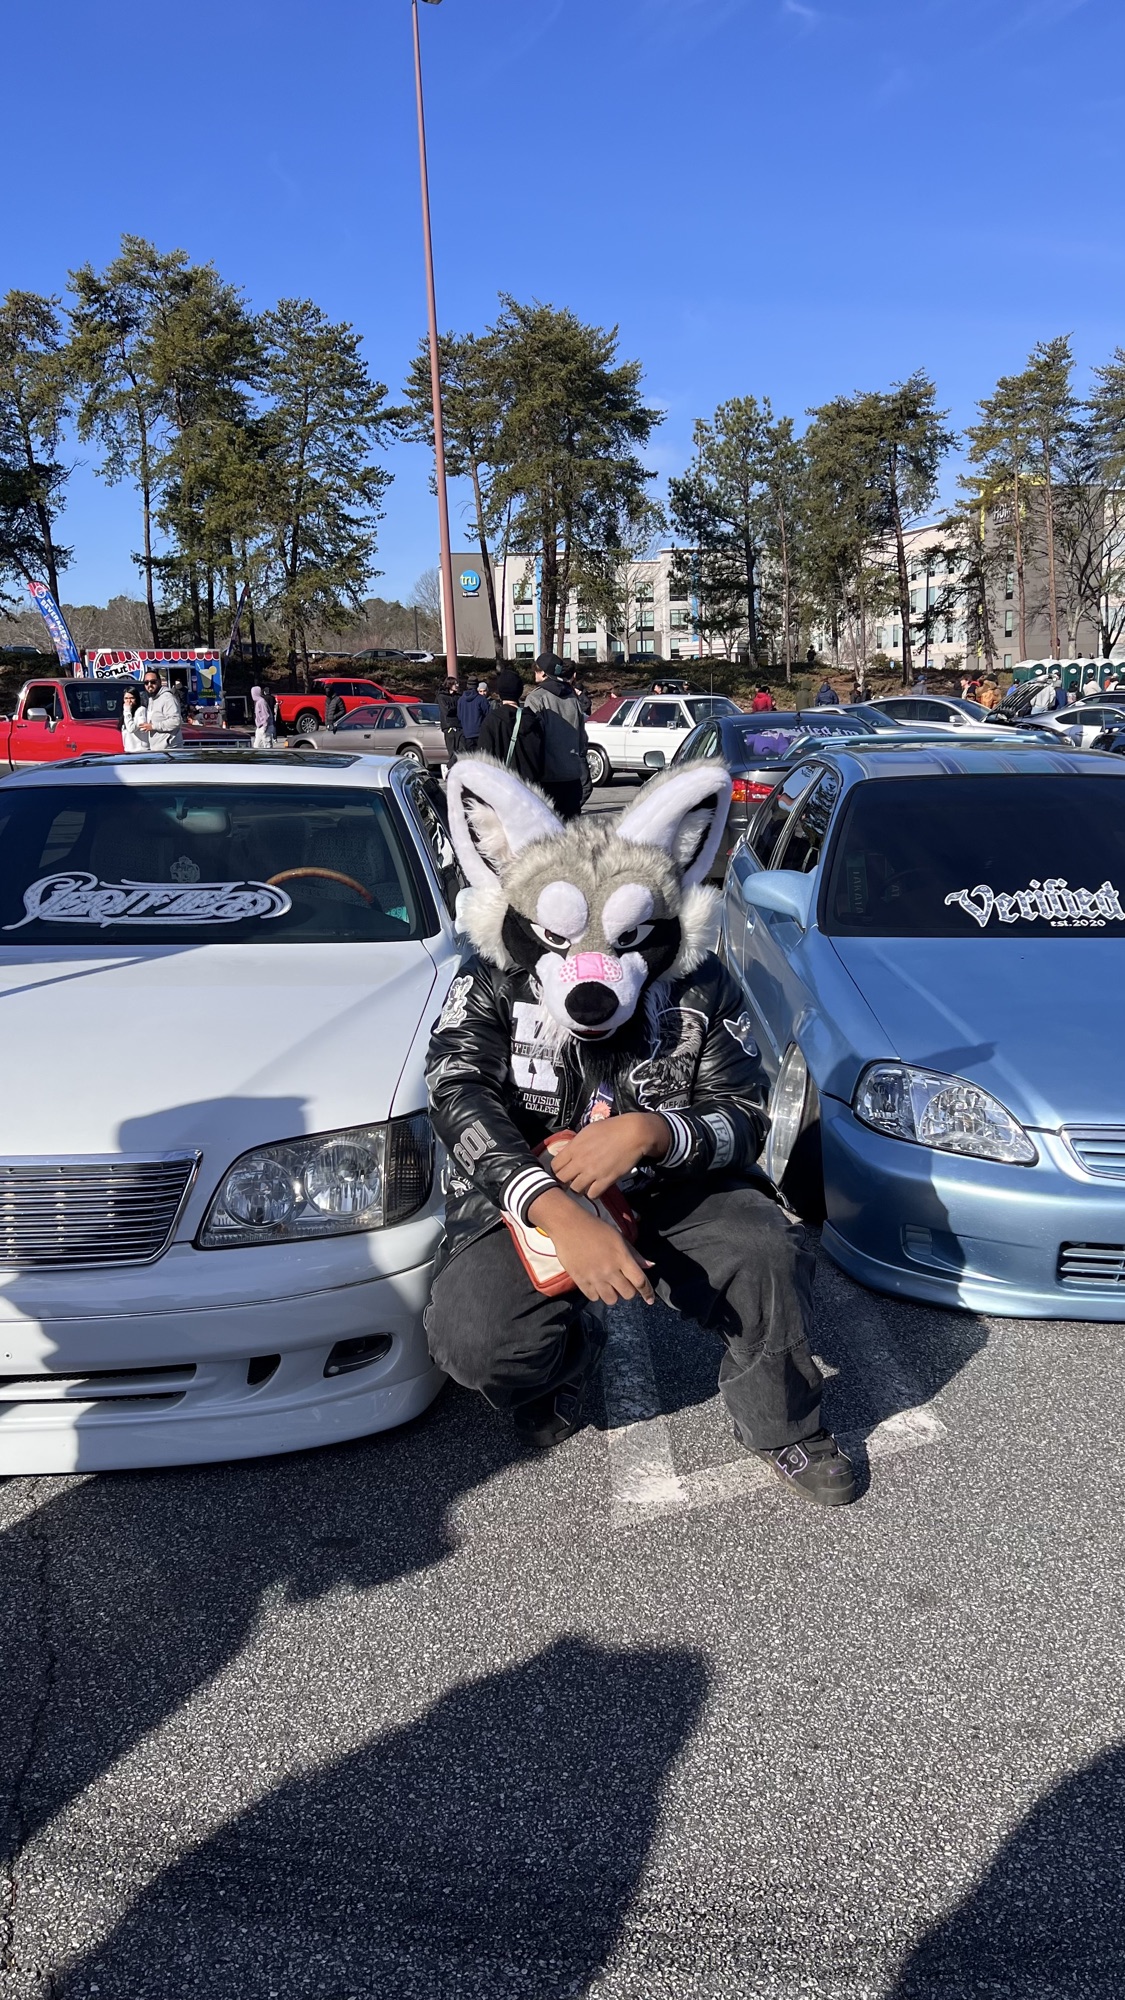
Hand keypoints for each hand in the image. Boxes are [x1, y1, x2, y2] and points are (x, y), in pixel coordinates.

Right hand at [527, 1188, 654, 1306]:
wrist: (568, 1225)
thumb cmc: (595, 1228)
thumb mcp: (618, 1237)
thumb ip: (634, 1254)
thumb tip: (649, 1266)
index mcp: (621, 1257)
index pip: (640, 1281)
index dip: (647, 1292)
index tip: (649, 1299)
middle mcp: (609, 1270)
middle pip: (627, 1294)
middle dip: (628, 1290)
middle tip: (623, 1283)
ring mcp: (594, 1276)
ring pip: (611, 1299)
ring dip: (613, 1294)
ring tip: (609, 1285)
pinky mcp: (580, 1280)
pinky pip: (593, 1297)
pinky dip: (597, 1293)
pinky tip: (596, 1284)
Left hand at [548, 1113, 669, 1201]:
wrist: (632, 1133)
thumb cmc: (611, 1128)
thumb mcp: (587, 1131)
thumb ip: (575, 1144)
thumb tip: (568, 1153)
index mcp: (573, 1148)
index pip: (554, 1166)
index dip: (557, 1170)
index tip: (562, 1170)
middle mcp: (580, 1161)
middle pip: (561, 1179)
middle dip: (564, 1181)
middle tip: (571, 1180)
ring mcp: (592, 1172)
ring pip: (575, 1190)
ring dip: (578, 1188)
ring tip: (584, 1184)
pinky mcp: (606, 1180)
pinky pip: (592, 1194)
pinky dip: (593, 1192)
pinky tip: (596, 1187)